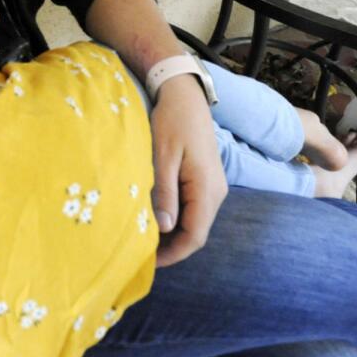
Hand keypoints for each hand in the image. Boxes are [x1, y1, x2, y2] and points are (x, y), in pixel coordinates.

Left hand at [150, 75, 226, 266]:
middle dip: (172, 248)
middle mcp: (216, 191)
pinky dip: (176, 218)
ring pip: (195, 221)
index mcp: (207, 188)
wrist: (184, 94)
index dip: (173, 255)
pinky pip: (193, 208)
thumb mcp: (163, 156)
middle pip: (196, 232)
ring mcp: (213, 185)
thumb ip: (165, 193)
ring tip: (145, 239)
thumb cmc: (172, 121)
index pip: (195, 236)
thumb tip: (166, 229)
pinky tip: (156, 218)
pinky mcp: (205, 179)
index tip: (148, 263)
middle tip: (141, 255)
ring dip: (173, 234)